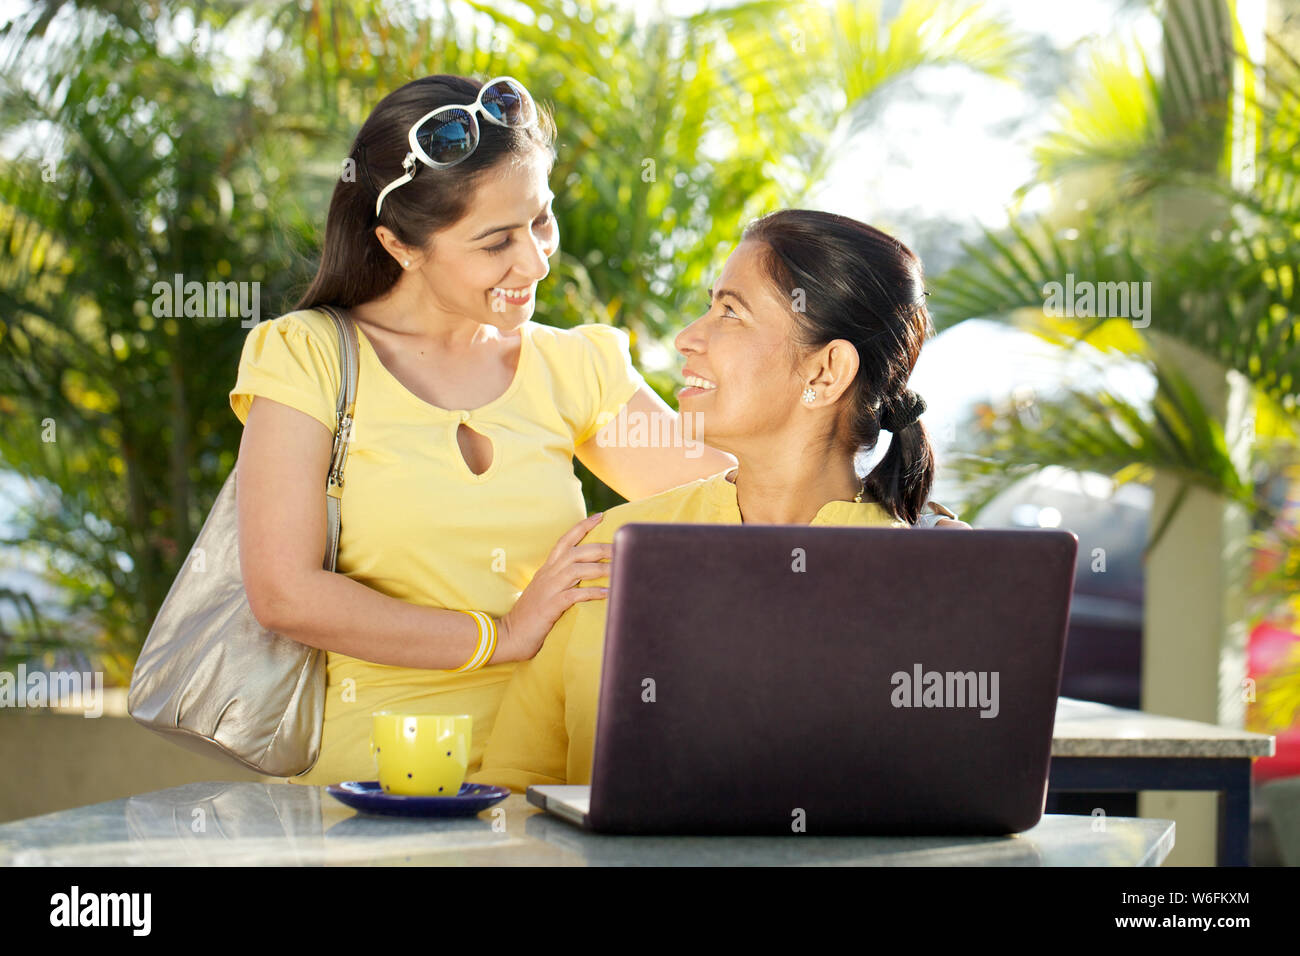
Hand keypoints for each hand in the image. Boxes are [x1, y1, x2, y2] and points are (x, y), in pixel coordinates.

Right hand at [495, 513, 611, 661]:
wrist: (509, 635)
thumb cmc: (531, 616)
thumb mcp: (545, 592)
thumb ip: (560, 581)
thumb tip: (584, 576)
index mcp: (547, 570)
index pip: (564, 541)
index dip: (582, 527)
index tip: (600, 516)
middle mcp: (548, 575)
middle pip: (576, 552)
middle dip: (600, 547)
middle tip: (622, 547)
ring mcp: (548, 590)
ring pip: (576, 570)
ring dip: (600, 568)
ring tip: (620, 569)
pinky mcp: (550, 606)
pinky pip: (573, 595)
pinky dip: (591, 592)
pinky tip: (607, 593)